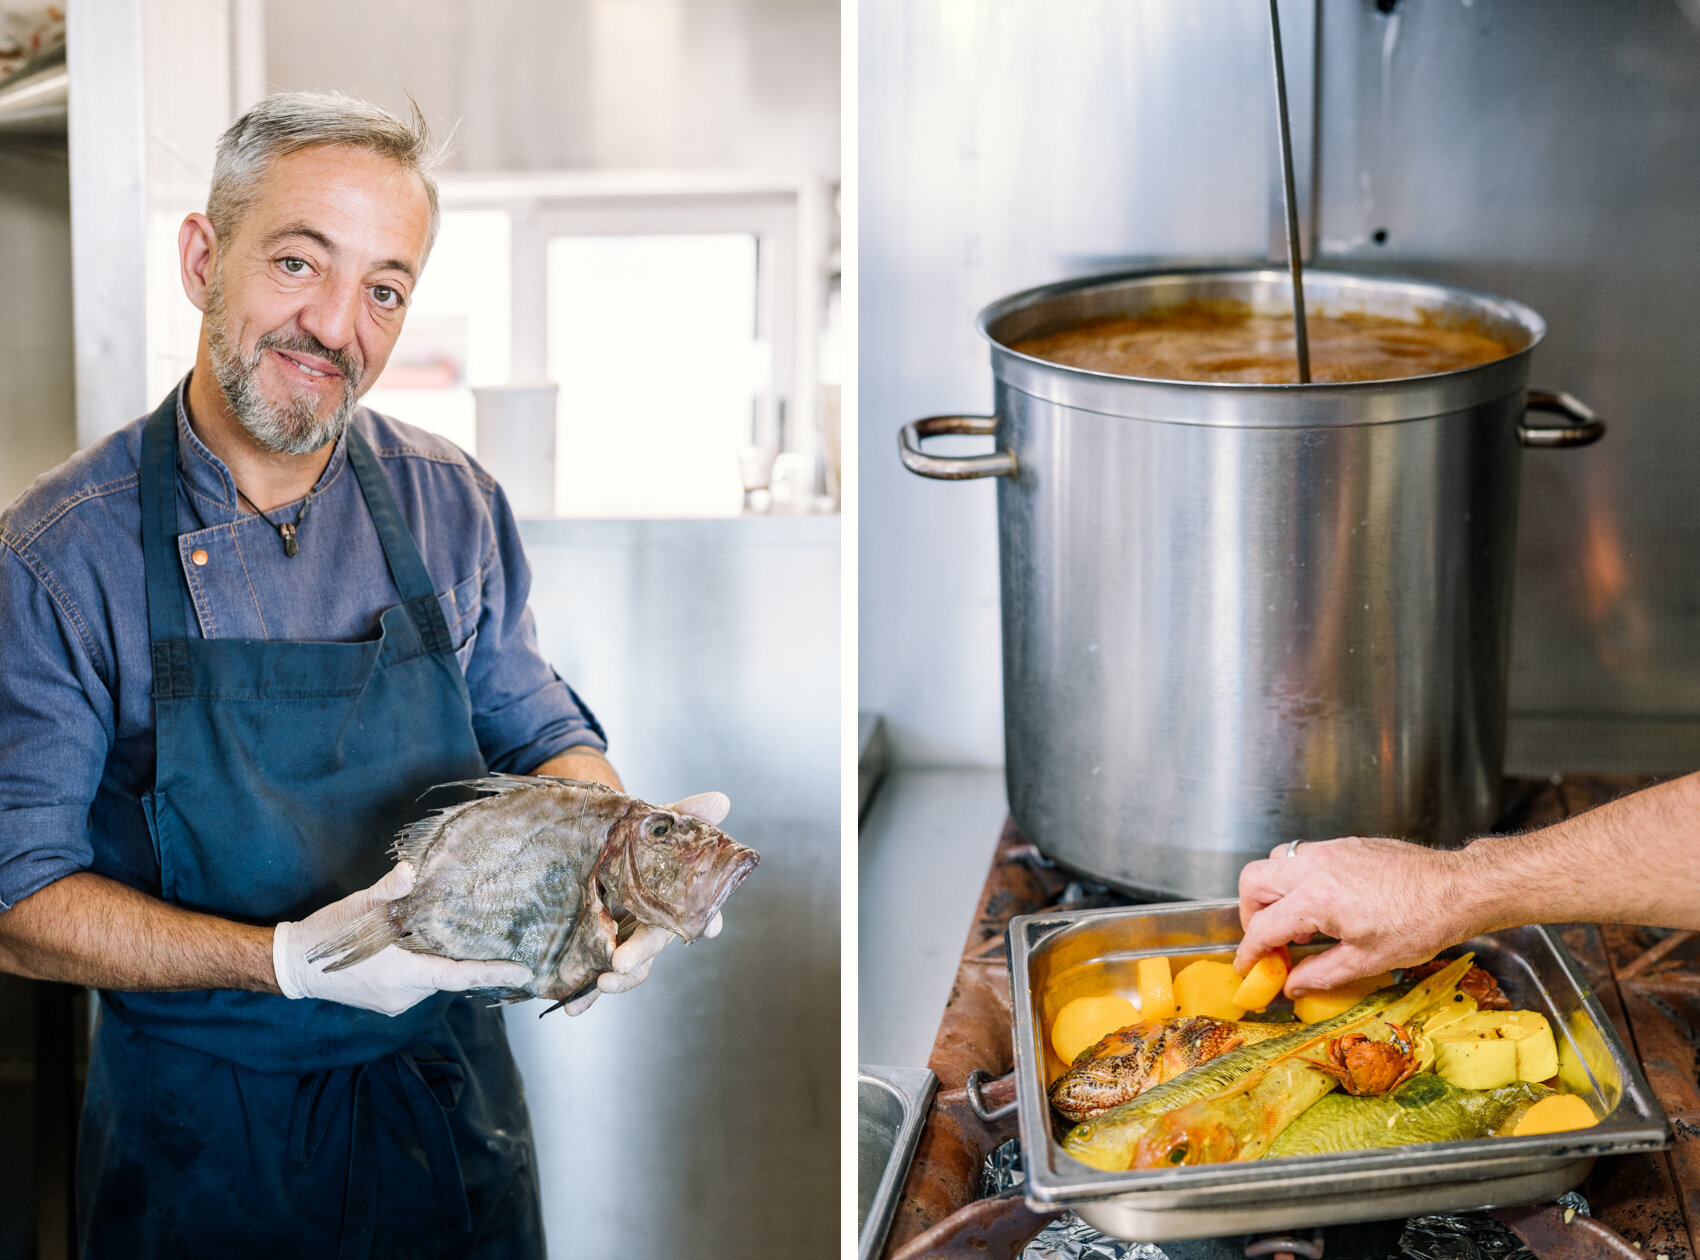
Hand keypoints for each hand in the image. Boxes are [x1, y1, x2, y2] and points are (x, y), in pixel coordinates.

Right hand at [273, 863, 531, 1015]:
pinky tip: (430, 944)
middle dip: (471, 958)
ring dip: (445, 960)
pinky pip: (420, 984)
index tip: (522, 973)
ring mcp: (395, 1002)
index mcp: (402, 975)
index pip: (457, 976)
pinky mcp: (388, 1001)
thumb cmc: (326, 935)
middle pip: (449, 976)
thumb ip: (389, 891)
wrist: (293, 966)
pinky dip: (430, 966)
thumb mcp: (358, 907)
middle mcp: (403, 996)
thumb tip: (411, 869)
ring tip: (462, 934)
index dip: (491, 974)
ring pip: (434, 979)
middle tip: (500, 938)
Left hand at [562, 790, 731, 1015]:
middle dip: (641, 954)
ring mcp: (623, 939)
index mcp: (671, 897)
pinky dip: (582, 995)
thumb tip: (721, 800)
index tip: (709, 928)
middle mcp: (651, 923)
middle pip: (654, 942)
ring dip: (619, 982)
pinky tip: (572, 1007)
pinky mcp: (594, 950)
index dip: (706, 921)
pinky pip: (591, 975)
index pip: (694, 911)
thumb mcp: (654, 821)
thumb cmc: (632, 836)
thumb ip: (684, 814)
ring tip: (601, 984)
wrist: (589, 843)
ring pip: (630, 968)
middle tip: (623, 962)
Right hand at [1234, 836, 1474, 996]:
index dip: (1251, 950)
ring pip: (1275, 861)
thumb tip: (1292, 985)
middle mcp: (1315, 867)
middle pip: (1253, 881)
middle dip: (1250, 912)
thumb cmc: (1420, 924)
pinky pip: (1303, 856)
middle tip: (1268, 938)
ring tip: (1298, 920)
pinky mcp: (1345, 844)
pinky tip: (1324, 903)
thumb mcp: (1367, 960)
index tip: (1248, 965)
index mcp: (1317, 899)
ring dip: (1274, 891)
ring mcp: (1329, 850)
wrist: (1456, 889)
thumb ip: (1320, 973)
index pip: (1264, 926)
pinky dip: (1298, 879)